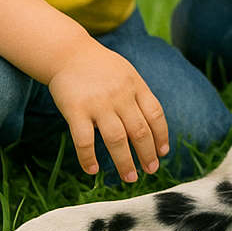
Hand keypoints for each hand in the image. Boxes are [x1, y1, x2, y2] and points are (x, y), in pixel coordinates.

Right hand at [47, 43, 169, 181]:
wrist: (68, 52)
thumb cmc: (100, 66)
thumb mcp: (127, 74)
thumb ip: (139, 95)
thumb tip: (152, 124)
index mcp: (136, 86)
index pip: (156, 114)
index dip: (162, 136)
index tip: (163, 153)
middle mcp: (121, 96)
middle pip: (140, 131)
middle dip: (147, 154)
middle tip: (151, 170)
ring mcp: (98, 104)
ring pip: (117, 139)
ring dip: (124, 162)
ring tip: (130, 178)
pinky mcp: (76, 110)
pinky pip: (84, 140)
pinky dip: (88, 158)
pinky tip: (93, 171)